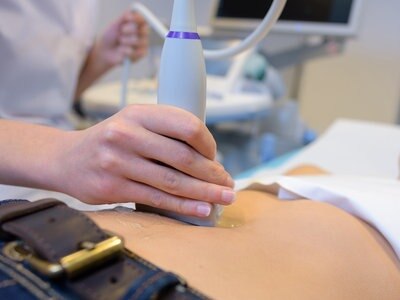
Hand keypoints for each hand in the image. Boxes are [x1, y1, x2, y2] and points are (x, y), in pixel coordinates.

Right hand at [57, 105, 234, 216]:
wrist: (67, 158)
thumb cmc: (110, 141)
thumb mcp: (134, 123)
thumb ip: (165, 133)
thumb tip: (208, 159)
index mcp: (139, 113)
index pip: (186, 125)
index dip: (209, 144)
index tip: (216, 157)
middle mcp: (127, 134)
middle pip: (183, 157)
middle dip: (212, 174)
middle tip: (228, 184)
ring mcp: (118, 162)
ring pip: (173, 181)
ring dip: (204, 193)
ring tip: (223, 198)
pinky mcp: (113, 187)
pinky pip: (157, 199)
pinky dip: (183, 206)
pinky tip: (201, 209)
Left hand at [94, 11, 148, 69]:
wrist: (105, 50)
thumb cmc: (110, 36)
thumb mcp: (115, 24)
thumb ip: (123, 18)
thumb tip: (131, 13)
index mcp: (137, 24)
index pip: (143, 20)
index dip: (137, 19)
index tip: (127, 19)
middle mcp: (142, 33)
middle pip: (144, 30)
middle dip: (130, 30)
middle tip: (121, 31)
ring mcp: (142, 44)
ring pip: (139, 41)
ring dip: (126, 42)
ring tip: (120, 42)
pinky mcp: (141, 54)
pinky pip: (139, 52)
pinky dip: (127, 51)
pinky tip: (122, 50)